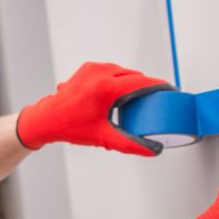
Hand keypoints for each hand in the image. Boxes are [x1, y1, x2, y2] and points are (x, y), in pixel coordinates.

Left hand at [16, 62, 172, 155]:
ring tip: (136, 100)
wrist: (47, 119)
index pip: (142, 83)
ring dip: (132, 83)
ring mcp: (93, 68)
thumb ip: (131, 144)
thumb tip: (152, 150)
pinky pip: (112, 70)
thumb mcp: (104, 138)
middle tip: (153, 101)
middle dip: (145, 87)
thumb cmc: (70, 127)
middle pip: (134, 76)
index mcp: (106, 88)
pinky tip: (119, 93)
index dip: (159, 86)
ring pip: (123, 72)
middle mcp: (99, 73)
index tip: (170, 90)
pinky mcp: (88, 68)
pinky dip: (118, 79)